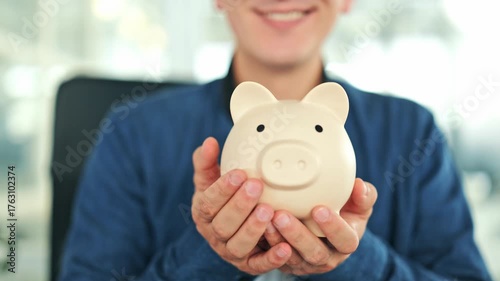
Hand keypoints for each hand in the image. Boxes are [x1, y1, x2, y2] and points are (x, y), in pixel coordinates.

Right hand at [191, 137, 292, 274]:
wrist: (230, 227)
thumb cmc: (222, 198)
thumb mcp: (211, 180)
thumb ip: (207, 162)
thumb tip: (209, 142)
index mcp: (203, 213)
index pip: (208, 203)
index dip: (223, 189)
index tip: (239, 173)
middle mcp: (214, 234)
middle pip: (223, 224)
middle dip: (239, 205)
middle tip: (256, 186)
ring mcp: (231, 251)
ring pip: (238, 245)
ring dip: (253, 229)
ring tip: (268, 210)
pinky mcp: (249, 264)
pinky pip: (258, 265)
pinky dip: (271, 259)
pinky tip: (285, 248)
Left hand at [264, 178, 377, 275]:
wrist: (325, 225)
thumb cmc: (344, 210)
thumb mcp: (358, 203)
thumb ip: (363, 195)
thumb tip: (359, 185)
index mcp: (346, 242)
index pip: (344, 240)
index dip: (333, 227)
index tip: (319, 209)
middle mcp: (327, 257)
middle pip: (314, 253)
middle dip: (297, 235)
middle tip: (282, 215)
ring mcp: (305, 263)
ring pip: (291, 257)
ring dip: (277, 239)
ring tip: (266, 220)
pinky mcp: (286, 263)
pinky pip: (273, 259)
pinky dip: (265, 244)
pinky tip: (257, 226)